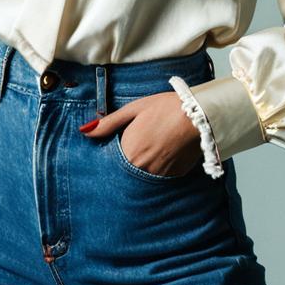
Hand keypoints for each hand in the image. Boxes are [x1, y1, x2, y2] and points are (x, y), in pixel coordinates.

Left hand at [79, 90, 201, 176]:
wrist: (200, 115)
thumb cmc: (165, 108)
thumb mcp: (134, 109)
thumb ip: (109, 123)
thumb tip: (85, 131)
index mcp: (128, 150)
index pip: (111, 162)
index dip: (114, 154)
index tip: (118, 146)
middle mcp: (141, 167)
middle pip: (126, 170)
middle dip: (128, 161)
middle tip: (139, 146)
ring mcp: (158, 175)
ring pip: (143, 175)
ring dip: (143, 166)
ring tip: (153, 147)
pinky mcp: (174, 177)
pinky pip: (160, 177)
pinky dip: (159, 168)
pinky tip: (165, 152)